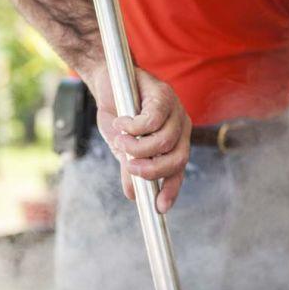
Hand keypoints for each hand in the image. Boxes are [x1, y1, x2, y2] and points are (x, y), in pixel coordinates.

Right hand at [87, 65, 190, 212]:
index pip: (178, 169)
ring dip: (137, 147)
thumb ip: (130, 168)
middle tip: (130, 167)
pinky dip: (133, 127)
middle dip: (152, 169)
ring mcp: (175, 109)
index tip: (159, 208)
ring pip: (164, 141)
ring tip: (120, 141)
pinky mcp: (164, 93)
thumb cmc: (117, 113)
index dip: (171, 189)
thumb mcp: (122, 146)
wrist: (107, 81)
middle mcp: (181, 127)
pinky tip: (121, 123)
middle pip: (177, 158)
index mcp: (175, 141)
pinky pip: (152, 120)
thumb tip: (132, 195)